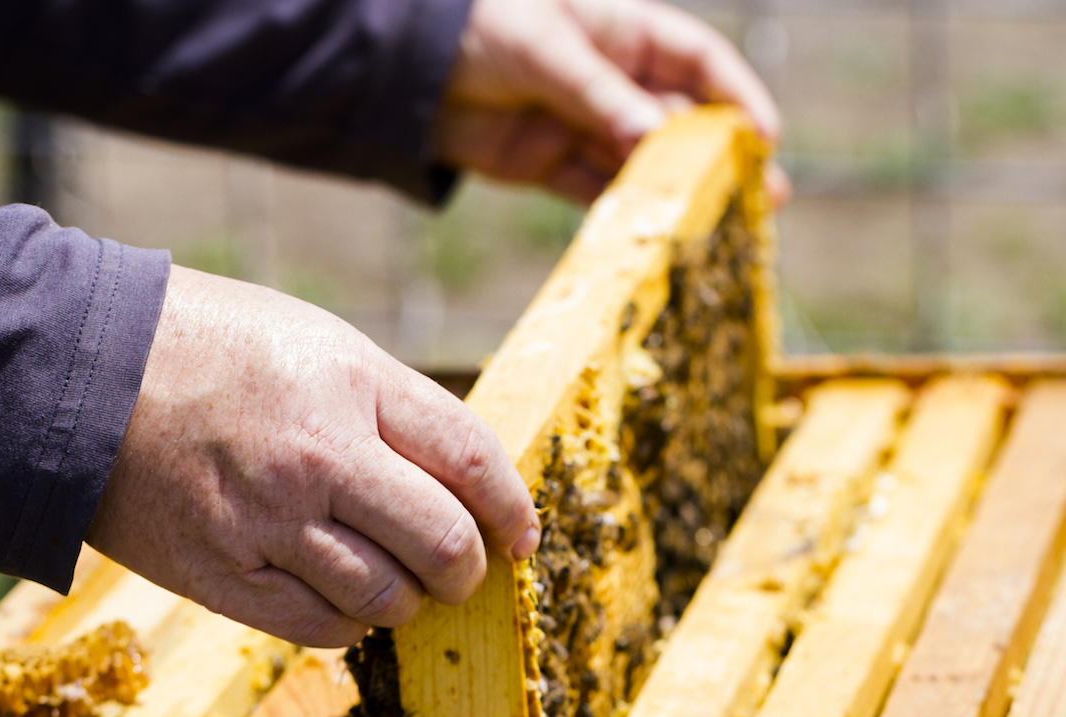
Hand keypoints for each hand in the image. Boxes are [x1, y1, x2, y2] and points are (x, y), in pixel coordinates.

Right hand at [87, 265, 540, 646]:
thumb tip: (457, 478)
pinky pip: (321, 627)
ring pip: (387, 598)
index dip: (511, 507)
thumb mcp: (315, 341)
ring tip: (397, 581)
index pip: (470, 460)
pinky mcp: (221, 575)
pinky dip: (350, 621)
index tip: (521, 534)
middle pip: (443, 543)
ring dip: (409, 599)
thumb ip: (390, 405)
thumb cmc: (209, 345)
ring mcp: (267, 522)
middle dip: (469, 568)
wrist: (79, 372)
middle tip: (462, 569)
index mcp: (351, 384)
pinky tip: (342, 597)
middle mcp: (318, 457)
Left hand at [438, 0, 787, 203]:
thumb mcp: (546, 50)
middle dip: (718, 160)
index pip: (696, 61)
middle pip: (678, 123)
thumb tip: (655, 138)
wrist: (406, 66)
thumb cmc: (480, 27)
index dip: (735, 94)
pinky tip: (650, 235)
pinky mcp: (549, 164)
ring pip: (641, 164)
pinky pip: (595, 191)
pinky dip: (620, 212)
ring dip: (676, 196)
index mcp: (622, 33)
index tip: (764, 134)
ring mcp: (582, 126)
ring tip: (717, 229)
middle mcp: (611, 82)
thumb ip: (599, 95)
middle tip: (762, 200)